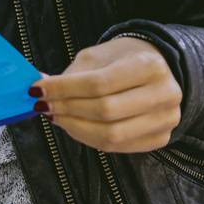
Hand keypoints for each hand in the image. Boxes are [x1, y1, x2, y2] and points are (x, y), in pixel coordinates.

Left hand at [35, 38, 182, 153]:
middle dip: (68, 110)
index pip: (99, 83)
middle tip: (44, 105)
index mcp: (149, 66)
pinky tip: (74, 126)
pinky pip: (118, 147)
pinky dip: (89, 138)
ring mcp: (166, 120)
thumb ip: (72, 75)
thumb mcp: (98, 56)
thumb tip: (40, 90)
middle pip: (106, 111)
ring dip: (75, 128)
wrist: (158, 70)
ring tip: (56, 117)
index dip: (64, 89)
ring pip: (112, 135)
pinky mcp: (161, 138)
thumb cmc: (123, 60)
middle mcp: (165, 94)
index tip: (37, 90)